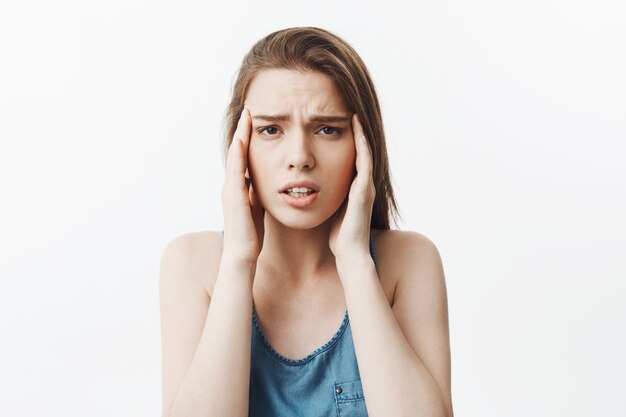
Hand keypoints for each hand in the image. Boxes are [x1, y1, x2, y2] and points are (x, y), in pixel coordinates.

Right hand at [221, 108, 264, 265]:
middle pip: (236, 151)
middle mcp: (231, 185)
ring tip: (247, 117)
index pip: (242, 157)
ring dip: (240, 135)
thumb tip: (266, 185)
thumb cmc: (251, 235)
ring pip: (235, 156)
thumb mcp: (257, 209)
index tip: (255, 121)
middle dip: (242, 130)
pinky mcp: (234, 196)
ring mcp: (231, 189)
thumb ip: (258, 195)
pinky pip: (237, 169)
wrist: (242, 254)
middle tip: (249, 110)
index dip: (247, 138)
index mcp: (238, 188)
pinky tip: (243, 139)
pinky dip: (239, 153)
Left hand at [328, 113, 375, 260]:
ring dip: (360, 133)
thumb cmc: (338, 235)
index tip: (336, 121)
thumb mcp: (331, 208)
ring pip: (365, 153)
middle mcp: (362, 184)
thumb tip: (311, 187)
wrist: (349, 253)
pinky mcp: (364, 191)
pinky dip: (362, 145)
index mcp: (353, 187)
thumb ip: (327, 196)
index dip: (346, 139)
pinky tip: (357, 131)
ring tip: (354, 113)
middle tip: (350, 110)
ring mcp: (365, 186)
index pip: (351, 157)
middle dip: (356, 132)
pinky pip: (365, 163)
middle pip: (360, 151)